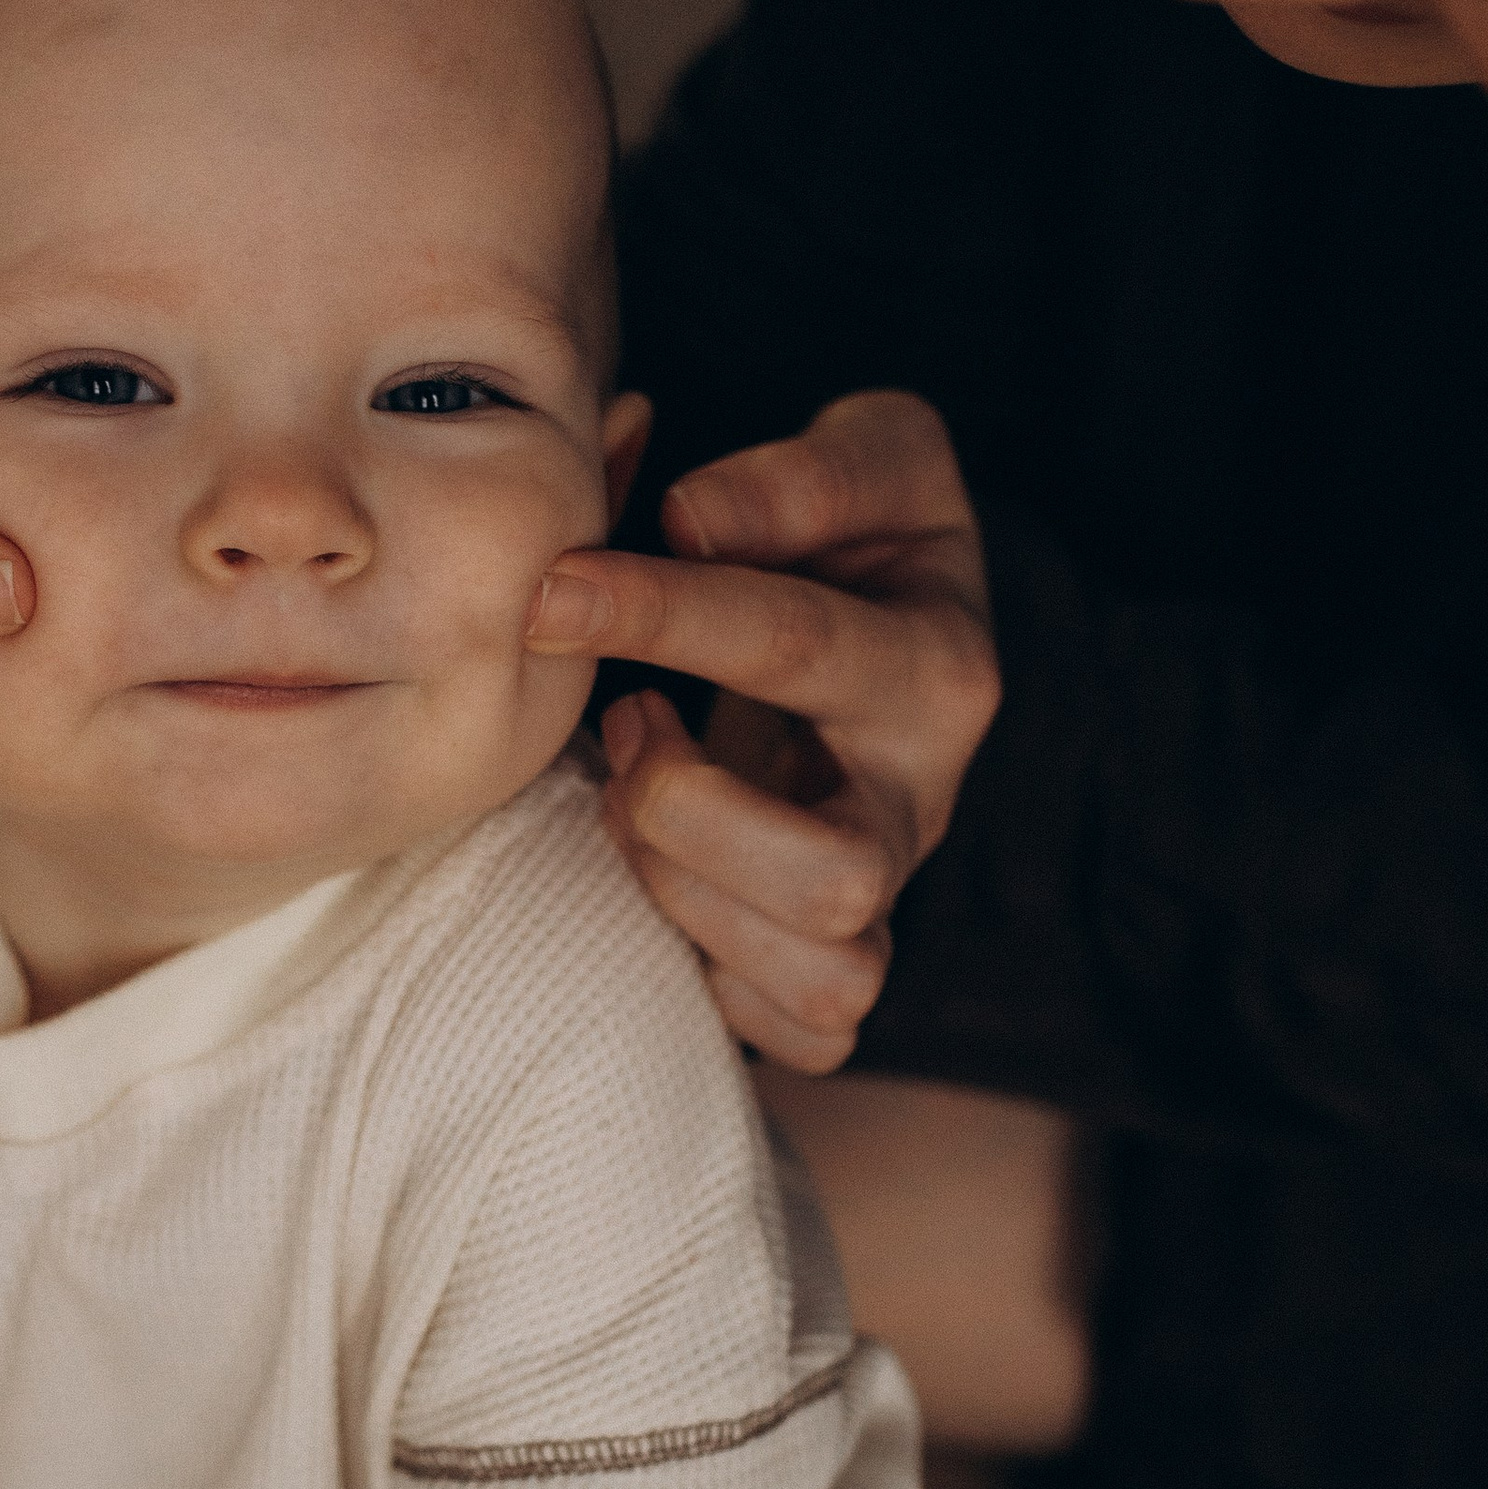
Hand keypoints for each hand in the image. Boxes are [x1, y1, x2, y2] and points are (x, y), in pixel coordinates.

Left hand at [526, 390, 998, 1069]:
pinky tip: (665, 879)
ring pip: (821, 975)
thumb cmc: (861, 530)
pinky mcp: (841, 956)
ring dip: (684, 893)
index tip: (550, 590)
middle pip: (836, 880)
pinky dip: (715, 980)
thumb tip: (691, 519)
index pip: (798, 648)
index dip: (662, 615)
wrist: (895, 619)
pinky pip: (800, 1034)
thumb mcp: (869, 454)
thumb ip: (796, 477)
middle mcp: (926, 799)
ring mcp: (890, 892)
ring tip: (628, 794)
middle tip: (624, 727)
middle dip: (686, 815)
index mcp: (937, 665)